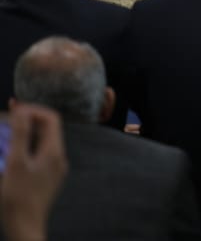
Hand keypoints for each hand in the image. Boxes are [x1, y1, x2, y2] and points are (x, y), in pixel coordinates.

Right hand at [1, 102, 67, 240]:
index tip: (13, 109)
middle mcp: (58, 158)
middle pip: (47, 130)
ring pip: (41, 143)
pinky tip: (10, 154)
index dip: (32, 110)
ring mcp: (54, 170)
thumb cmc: (18, 197)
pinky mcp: (46, 180)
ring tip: (5, 134)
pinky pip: (38, 156)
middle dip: (27, 121)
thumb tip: (23, 111)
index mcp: (54, 151)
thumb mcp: (16, 163)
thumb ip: (21, 135)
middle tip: (6, 118)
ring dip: (24, 135)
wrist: (25, 229)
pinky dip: (25, 149)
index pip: (51, 118)